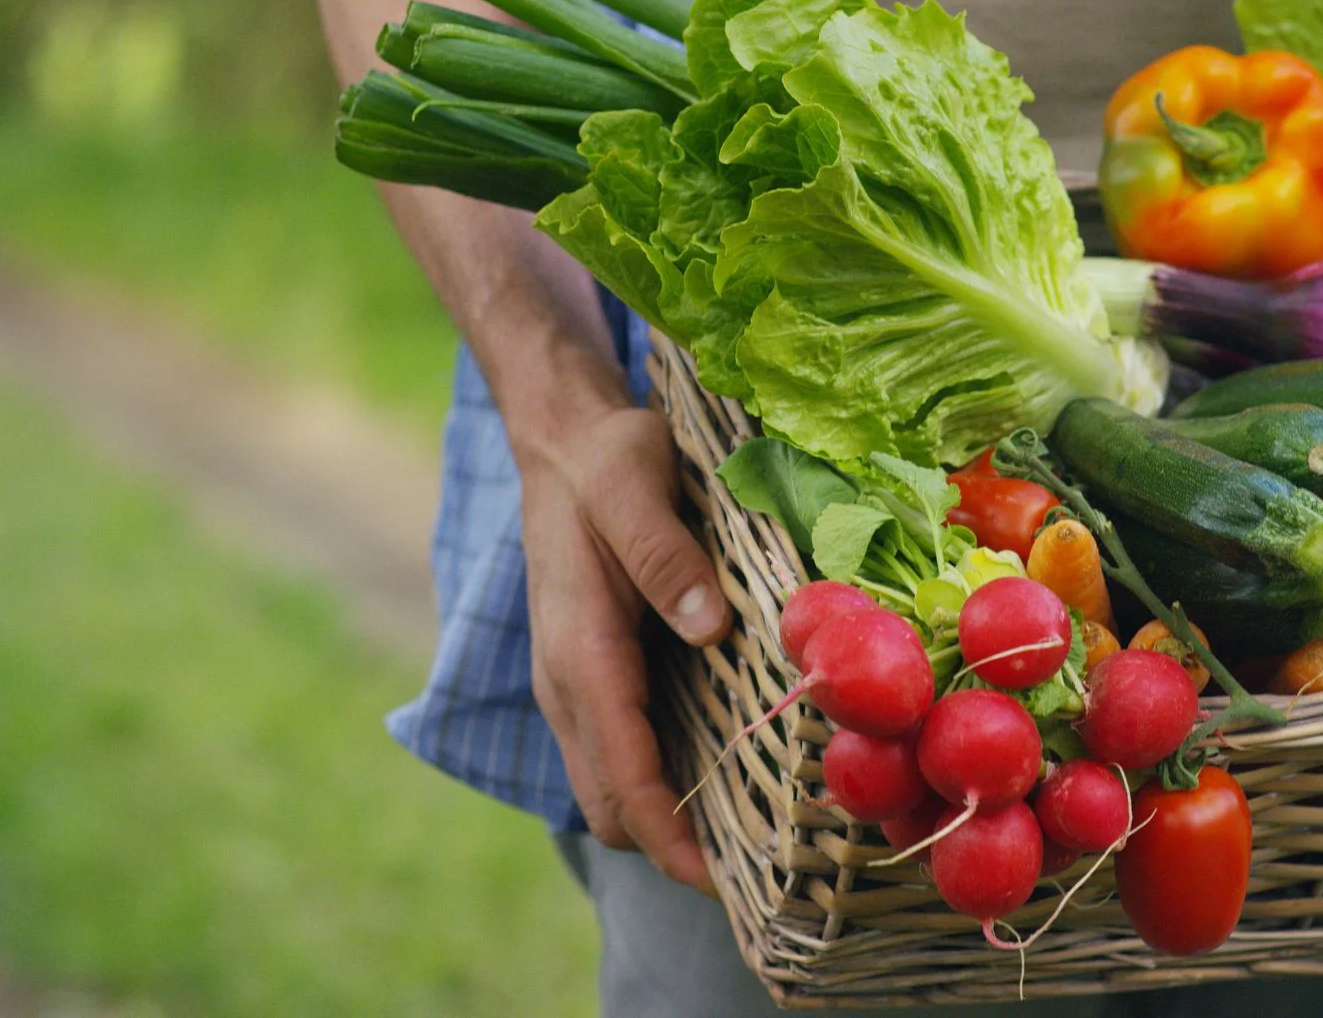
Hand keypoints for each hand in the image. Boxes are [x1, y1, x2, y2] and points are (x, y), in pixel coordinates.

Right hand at [517, 402, 731, 892]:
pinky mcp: (591, 676)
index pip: (621, 775)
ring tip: (752, 841)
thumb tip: (707, 627)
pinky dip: (660, 784)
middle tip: (761, 872)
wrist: (562, 438)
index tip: (724, 884)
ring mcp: (574, 685)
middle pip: (611, 805)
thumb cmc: (604, 458)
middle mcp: (566, 684)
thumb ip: (663, 553)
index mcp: (579, 650)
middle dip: (672, 851)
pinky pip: (620, 754)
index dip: (669, 840)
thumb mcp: (633, 483)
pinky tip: (724, 777)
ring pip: (611, 788)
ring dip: (666, 824)